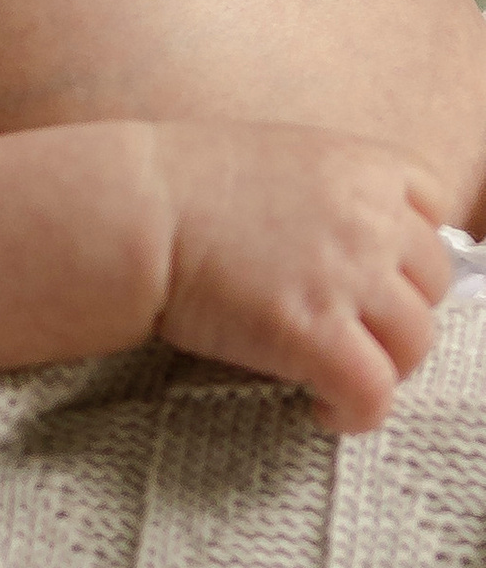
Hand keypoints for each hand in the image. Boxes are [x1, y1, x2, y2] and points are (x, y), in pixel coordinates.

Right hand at [152, 120, 450, 431]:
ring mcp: (348, 278)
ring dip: (385, 364)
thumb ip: (332, 190)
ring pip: (415, 343)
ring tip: (339, 373)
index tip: (384, 273)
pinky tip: (323, 409)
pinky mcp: (317, 335)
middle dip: (398, 309)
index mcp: (362, 164)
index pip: (436, 209)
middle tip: (354, 328)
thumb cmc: (183, 183)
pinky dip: (357, 411)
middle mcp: (371, 219)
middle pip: (433, 282)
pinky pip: (374, 392)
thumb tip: (360, 245)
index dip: (411, 247)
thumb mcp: (277, 156)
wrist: (130, 213)